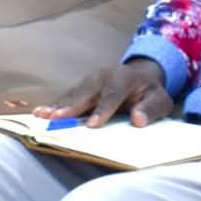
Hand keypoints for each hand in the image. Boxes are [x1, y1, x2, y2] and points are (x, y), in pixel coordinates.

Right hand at [36, 58, 173, 126]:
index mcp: (125, 78)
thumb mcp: (160, 100)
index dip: (103, 109)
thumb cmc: (151, 92)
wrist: (143, 76)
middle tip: (56, 118)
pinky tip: (40, 113)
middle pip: (87, 92)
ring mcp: (91, 79)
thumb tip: (138, 120)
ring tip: (41, 116)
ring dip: (57, 105)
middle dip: (71, 106)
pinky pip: (68, 96)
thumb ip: (151, 109)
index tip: (93, 125)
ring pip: (73, 93)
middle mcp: (105, 76)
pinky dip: (54, 104)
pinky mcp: (83, 85)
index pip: (113, 95)